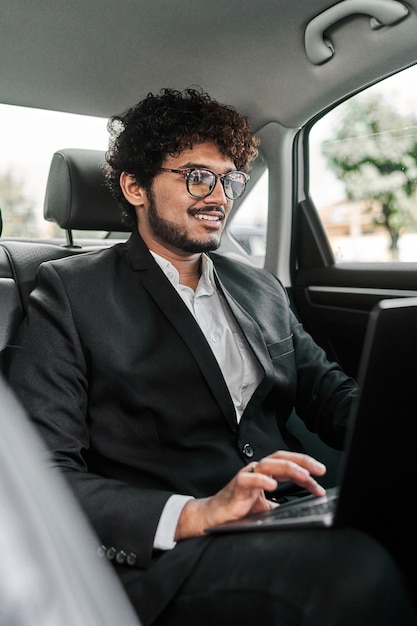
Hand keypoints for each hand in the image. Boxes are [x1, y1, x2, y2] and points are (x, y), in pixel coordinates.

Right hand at [175, 450, 326, 539]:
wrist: (214, 516)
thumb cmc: (238, 508)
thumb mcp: (266, 507)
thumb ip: (281, 504)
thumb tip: (301, 507)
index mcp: (265, 473)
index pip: (288, 464)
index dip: (306, 470)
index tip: (321, 479)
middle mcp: (257, 470)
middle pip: (281, 458)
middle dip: (302, 462)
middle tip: (320, 470)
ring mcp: (246, 476)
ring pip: (268, 465)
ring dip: (288, 468)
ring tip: (304, 475)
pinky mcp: (236, 487)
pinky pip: (248, 480)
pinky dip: (261, 480)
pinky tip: (273, 485)